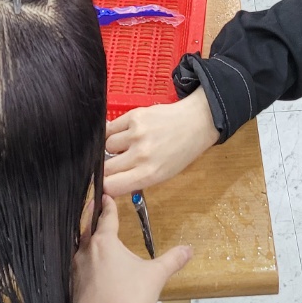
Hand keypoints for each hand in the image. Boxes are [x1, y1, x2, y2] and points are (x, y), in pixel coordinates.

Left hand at [72, 195, 191, 302]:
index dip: (107, 206)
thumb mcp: (157, 275)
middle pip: (84, 231)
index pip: (106, 218)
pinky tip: (81, 276)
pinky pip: (70, 279)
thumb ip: (173, 258)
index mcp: (104, 244)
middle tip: (90, 210)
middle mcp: (84, 255)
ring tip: (84, 241)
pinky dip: (75, 273)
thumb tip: (189, 248)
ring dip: (80, 246)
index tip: (104, 196)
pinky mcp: (69, 297)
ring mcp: (73, 277)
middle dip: (88, 219)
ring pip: (74, 255)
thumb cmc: (136, 298)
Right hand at [104, 89, 218, 196]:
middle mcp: (140, 155)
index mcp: (149, 174)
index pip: (110, 186)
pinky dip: (113, 133)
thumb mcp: (163, 175)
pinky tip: (124, 134)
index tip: (108, 183)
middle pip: (105, 168)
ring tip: (127, 145)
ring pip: (107, 146)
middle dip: (108, 169)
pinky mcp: (133, 116)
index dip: (106, 186)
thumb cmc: (181, 152)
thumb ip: (137, 180)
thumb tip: (111, 184)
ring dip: (113, 148)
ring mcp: (135, 134)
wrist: (195, 122)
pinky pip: (110, 128)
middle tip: (117, 165)